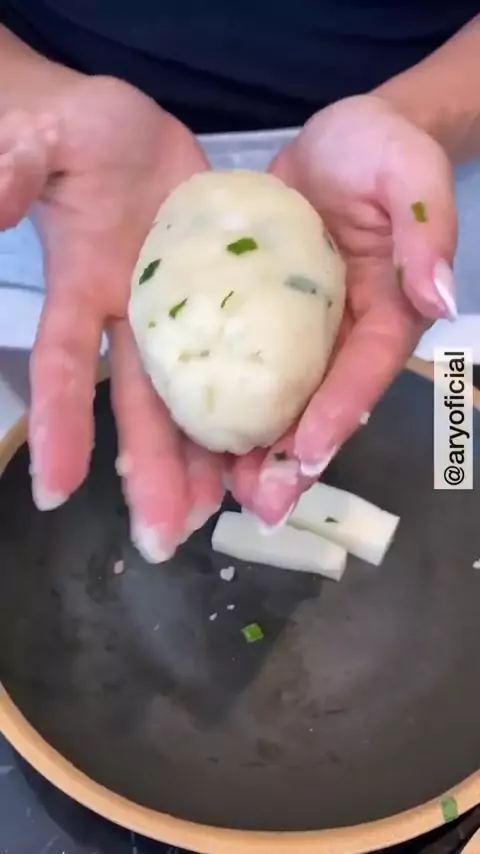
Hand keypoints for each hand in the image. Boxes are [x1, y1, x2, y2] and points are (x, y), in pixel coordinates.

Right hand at [0, 75, 224, 560]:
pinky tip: (266, 446)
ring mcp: (180, 317)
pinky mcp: (225, 300)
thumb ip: (15, 171)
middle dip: (147, 472)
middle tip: (162, 541)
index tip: (55, 491)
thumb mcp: (41, 145)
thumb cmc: (76, 136)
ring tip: (217, 518)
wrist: (130, 135)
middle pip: (137, 407)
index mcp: (83, 291)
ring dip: (201, 459)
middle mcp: (130, 321)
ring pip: (192, 400)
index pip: (63, 366)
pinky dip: (252, 404)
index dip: (59, 424)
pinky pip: (243, 357)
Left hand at [231, 95, 456, 525]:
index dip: (342, 410)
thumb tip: (440, 296)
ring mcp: (299, 335)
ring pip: (282, 403)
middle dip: (296, 459)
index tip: (311, 450)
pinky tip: (195, 443)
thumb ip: (427, 231)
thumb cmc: (380, 152)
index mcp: (386, 311)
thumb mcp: (410, 174)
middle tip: (265, 506)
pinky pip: (243, 370)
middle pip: (323, 406)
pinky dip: (223, 407)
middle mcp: (343, 337)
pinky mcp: (259, 322)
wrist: (337, 144)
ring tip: (228, 497)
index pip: (367, 369)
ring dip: (257, 453)